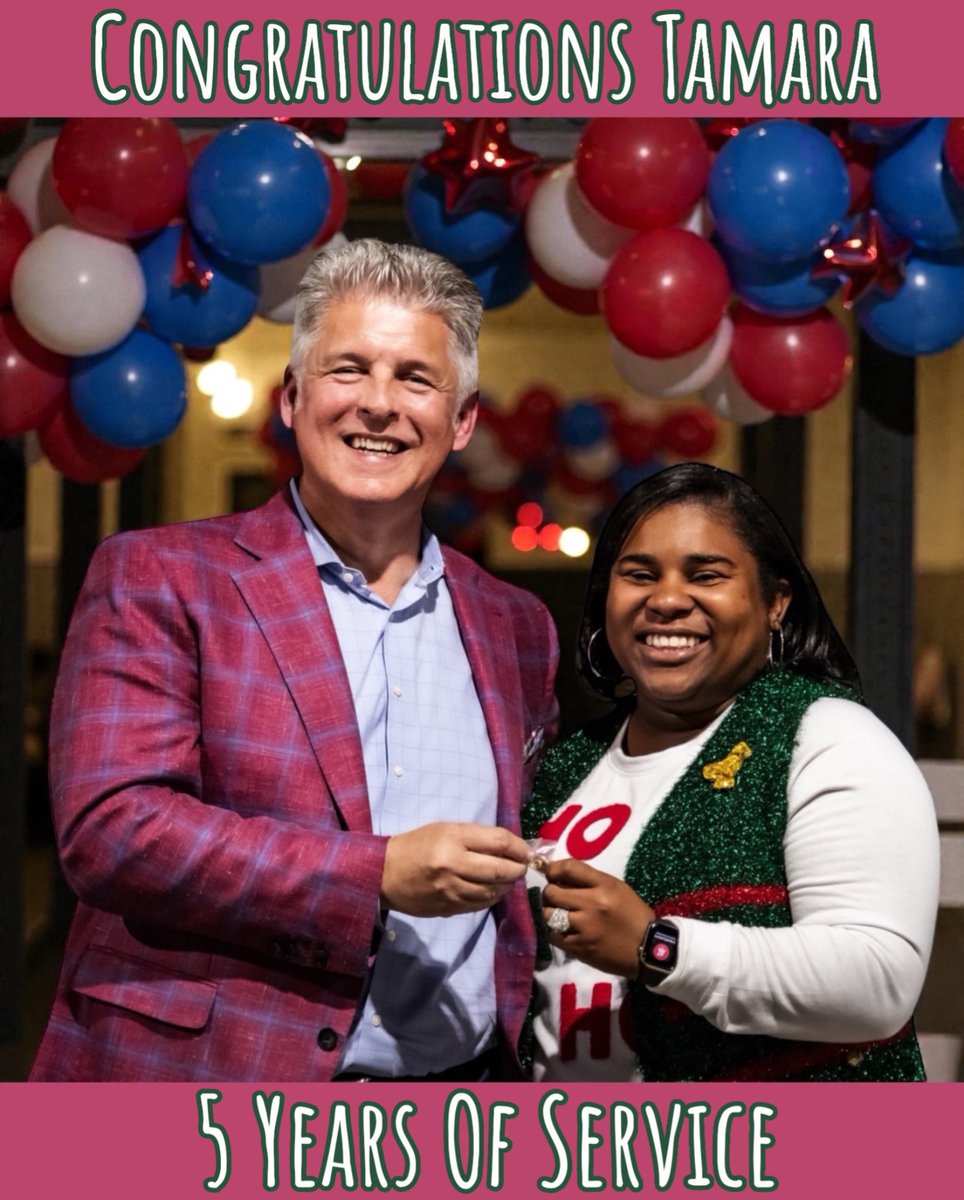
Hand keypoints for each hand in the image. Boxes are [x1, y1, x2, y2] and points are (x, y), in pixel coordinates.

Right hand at [381, 821, 529, 915]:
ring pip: (491, 890)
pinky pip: (479, 905)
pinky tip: (493, 891)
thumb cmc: (416, 845)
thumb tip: (509, 847)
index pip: (498, 841)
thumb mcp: (444, 829)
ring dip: (506, 886)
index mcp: (452, 837)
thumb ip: (475, 837)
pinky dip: (491, 898)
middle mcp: (453, 863)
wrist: (383, 873)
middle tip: (522, 867)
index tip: (526, 851)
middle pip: (499, 869)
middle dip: (517, 869)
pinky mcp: (447, 907)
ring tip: (509, 880)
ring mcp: (450, 888)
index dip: (518, 847)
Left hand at [542, 858, 654, 977]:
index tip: (550, 873)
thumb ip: (590, 880)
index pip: (568, 868)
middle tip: (556, 897)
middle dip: (550, 893)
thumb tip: (561, 876)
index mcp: (604, 885)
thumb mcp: (617, 888)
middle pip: (552, 892)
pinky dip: (554, 931)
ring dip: (550, 913)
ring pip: (548, 914)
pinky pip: (552, 935)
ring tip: (558, 914)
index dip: (553, 868)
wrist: (647, 948)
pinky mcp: (579, 947)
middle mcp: (592, 904)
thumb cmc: (632, 914)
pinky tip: (563, 930)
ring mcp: (584, 927)